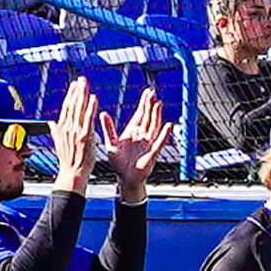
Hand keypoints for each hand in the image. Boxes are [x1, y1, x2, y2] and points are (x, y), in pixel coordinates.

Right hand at [50, 77, 98, 194]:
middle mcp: (67, 128)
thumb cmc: (68, 161)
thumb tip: (50, 123)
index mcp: (61, 129)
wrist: (73, 174)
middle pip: (72, 104)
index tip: (74, 86)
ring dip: (83, 94)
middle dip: (77, 90)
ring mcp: (76, 131)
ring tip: (86, 83)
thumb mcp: (58, 144)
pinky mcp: (85, 136)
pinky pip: (88, 118)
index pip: (66, 107)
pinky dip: (91, 107)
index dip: (70, 95)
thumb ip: (55, 131)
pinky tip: (93, 98)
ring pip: (79, 108)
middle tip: (81, 79)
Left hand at [101, 87, 170, 201]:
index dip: (144, 103)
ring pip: (154, 126)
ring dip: (156, 115)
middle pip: (148, 117)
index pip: (140, 114)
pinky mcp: (152, 153)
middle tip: (153, 92)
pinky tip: (167, 126)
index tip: (148, 92)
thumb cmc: (119, 163)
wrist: (125, 178)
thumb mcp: (111, 143)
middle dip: (150, 105)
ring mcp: (148, 143)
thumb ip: (108, 128)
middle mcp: (142, 135)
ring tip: (158, 104)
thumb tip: (102, 113)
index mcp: (133, 131)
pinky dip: (164, 135)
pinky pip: (159, 142)